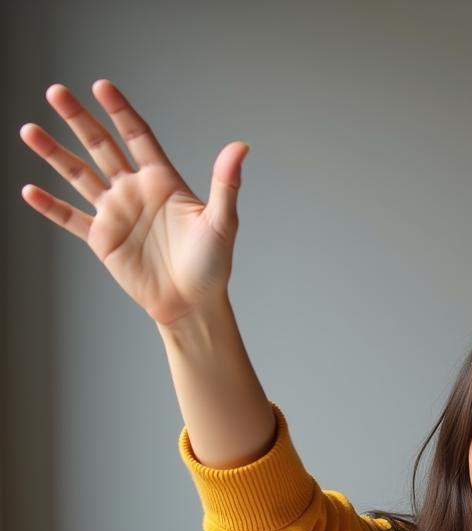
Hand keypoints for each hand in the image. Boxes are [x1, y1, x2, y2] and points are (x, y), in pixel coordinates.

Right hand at [19, 80, 249, 326]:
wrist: (193, 304)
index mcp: (162, 181)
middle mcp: (135, 191)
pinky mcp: (102, 239)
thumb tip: (240, 147)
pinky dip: (50, 206)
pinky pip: (71, 218)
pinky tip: (29, 190)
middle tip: (55, 92)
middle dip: (78, 119)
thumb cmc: (212, 266)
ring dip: (55, 154)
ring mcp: (116, 214)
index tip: (101, 85)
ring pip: (79, 175)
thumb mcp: (222, 222)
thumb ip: (225, 183)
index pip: (136, 135)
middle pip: (101, 146)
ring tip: (30, 130)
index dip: (119, 110)